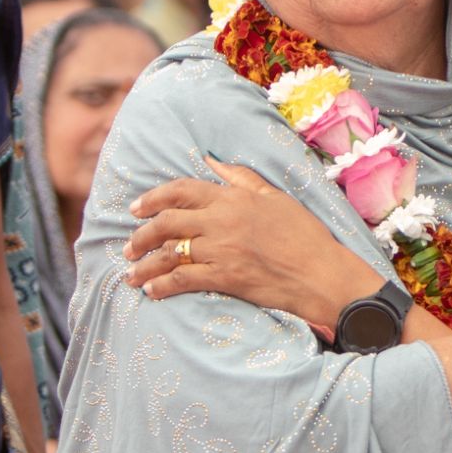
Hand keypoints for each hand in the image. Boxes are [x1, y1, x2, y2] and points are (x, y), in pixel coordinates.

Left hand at [126, 159, 378, 330]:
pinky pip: (181, 280)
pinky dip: (161, 286)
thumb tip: (210, 161)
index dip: (153, 198)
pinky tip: (151, 291)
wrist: (322, 273)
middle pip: (167, 222)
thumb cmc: (304, 234)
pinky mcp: (224, 277)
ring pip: (168, 253)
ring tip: (131, 274)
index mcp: (233, 198)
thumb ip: (241, 177)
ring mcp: (221, 250)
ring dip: (144, 265)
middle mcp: (222, 221)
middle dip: (141, 235)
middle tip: (129, 246)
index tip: (136, 208)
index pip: (181, 190)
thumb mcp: (275, 196)